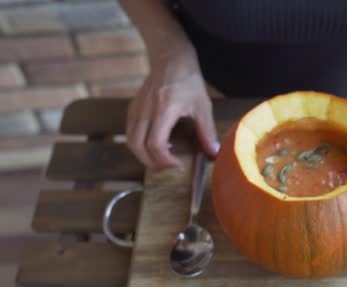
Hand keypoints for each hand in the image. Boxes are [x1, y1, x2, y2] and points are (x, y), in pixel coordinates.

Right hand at [126, 47, 219, 169]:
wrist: (170, 57)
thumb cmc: (188, 79)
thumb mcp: (202, 105)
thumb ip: (207, 131)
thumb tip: (214, 152)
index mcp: (164, 110)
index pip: (155, 144)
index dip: (165, 160)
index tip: (178, 165)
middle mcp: (146, 110)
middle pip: (137, 146)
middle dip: (151, 162)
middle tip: (168, 166)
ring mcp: (136, 108)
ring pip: (130, 141)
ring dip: (143, 155)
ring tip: (161, 158)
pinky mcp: (133, 107)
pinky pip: (129, 131)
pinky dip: (139, 143)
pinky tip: (155, 144)